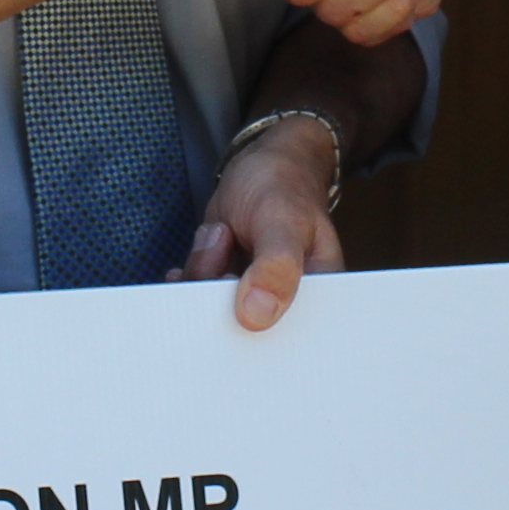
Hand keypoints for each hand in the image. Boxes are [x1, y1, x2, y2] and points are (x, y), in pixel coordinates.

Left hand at [177, 115, 343, 332]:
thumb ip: (275, 267)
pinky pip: (198, 300)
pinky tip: (198, 253)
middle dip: (218, 300)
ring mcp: (253, 299)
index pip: (290, 345)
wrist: (262, 164)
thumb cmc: (285, 188)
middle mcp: (287, 307)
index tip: (233, 299)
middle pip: (244, 337)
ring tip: (224, 233)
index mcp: (317, 300)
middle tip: (225, 248)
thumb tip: (255, 317)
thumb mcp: (283, 222)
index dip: (256, 338)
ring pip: (213, 314)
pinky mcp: (226, 289)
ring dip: (205, 272)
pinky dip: (191, 276)